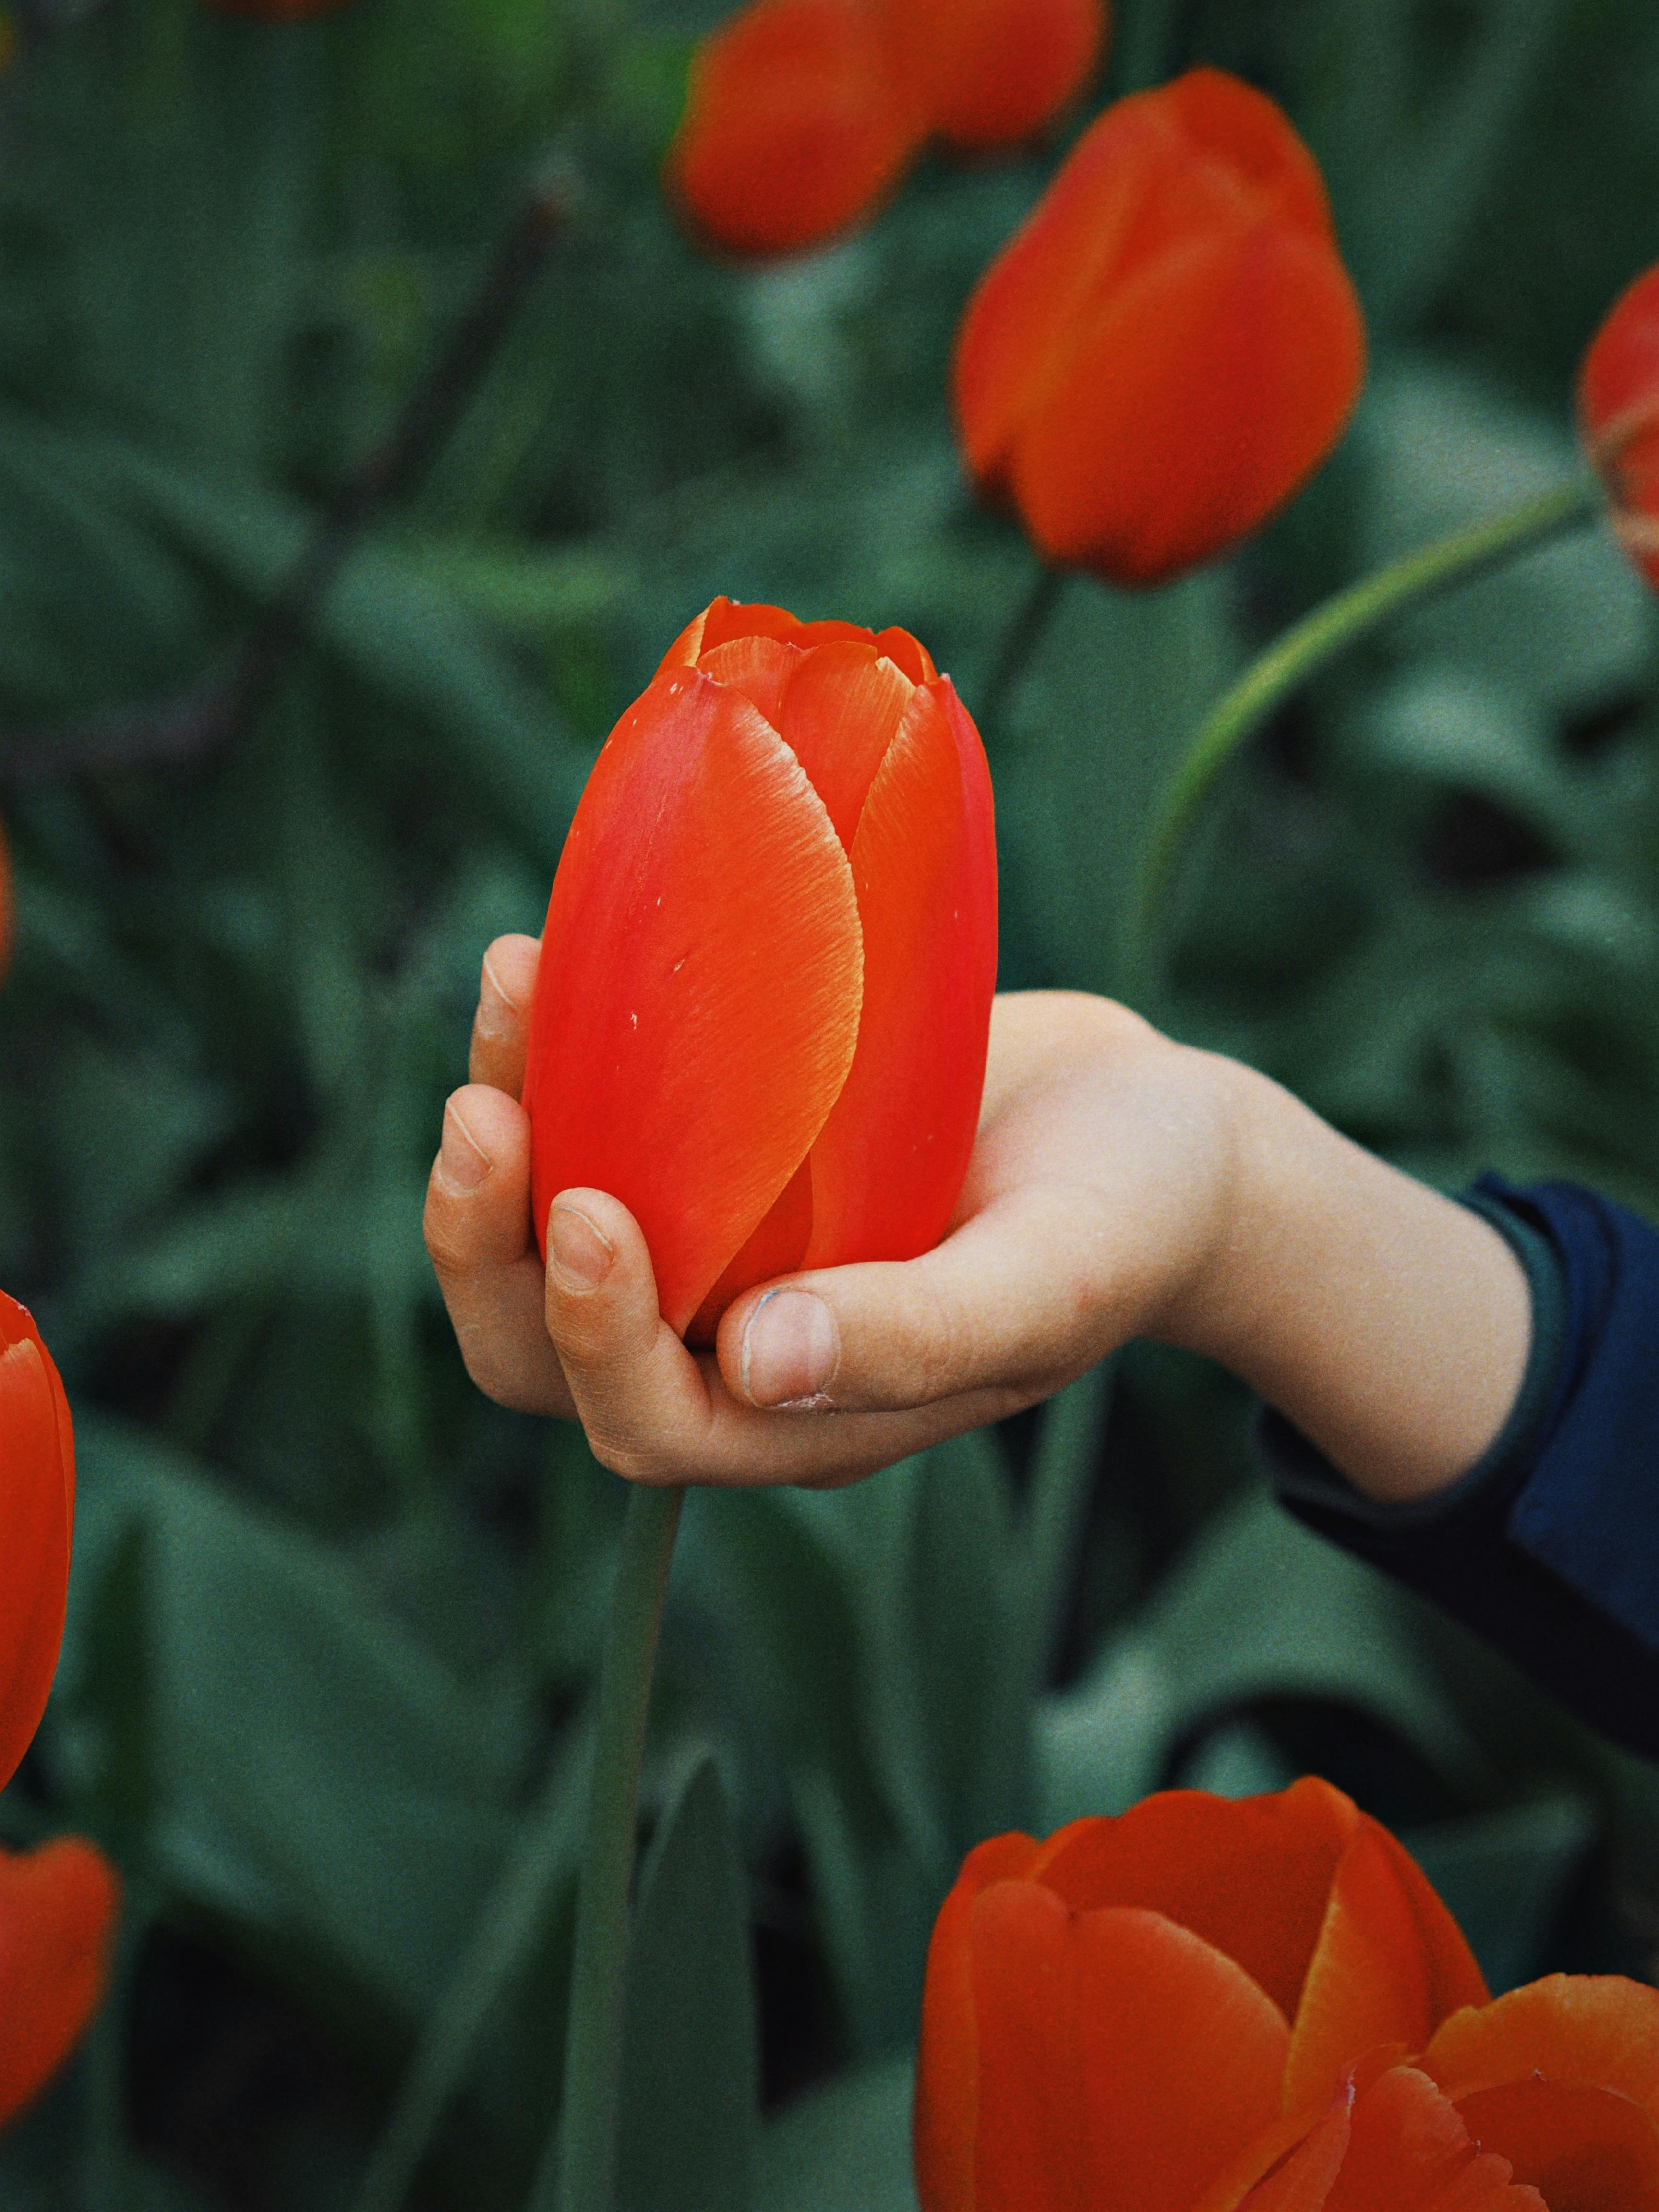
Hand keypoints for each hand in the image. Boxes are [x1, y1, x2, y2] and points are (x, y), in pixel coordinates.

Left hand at [423, 938, 1243, 1486]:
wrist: (1148, 1124)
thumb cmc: (1125, 1218)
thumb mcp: (1046, 1281)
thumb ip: (916, 1337)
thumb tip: (759, 1368)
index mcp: (804, 1414)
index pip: (652, 1420)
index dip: (594, 1338)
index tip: (591, 1206)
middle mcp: (732, 1343)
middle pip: (546, 1351)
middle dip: (487, 1245)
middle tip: (482, 1113)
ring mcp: (715, 1243)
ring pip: (547, 1226)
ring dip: (506, 1122)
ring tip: (511, 984)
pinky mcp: (716, 1145)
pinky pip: (597, 1125)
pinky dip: (555, 1054)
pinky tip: (546, 959)